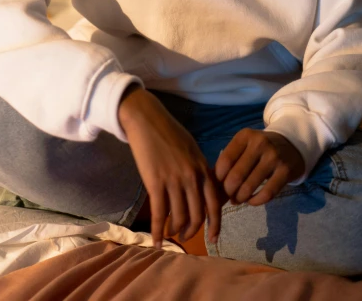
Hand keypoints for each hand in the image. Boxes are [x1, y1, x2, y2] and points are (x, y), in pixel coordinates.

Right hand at [118, 87, 226, 248]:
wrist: (147, 120)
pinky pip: (159, 214)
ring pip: (179, 217)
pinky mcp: (155, 183)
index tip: (213, 238)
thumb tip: (202, 189)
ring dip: (175, 230)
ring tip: (171, 234)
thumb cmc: (169, 132)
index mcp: (202, 168)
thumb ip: (198, 169)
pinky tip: (156, 241)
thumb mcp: (192, 149)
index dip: (215, 224)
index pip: (215, 203)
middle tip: (185, 236)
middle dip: (192, 230)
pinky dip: (158, 231)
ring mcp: (174, 181)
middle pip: (197, 214)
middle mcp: (192, 177)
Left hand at [214, 129, 304, 205]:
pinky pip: (266, 193)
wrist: (291, 145)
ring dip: (240, 198)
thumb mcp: (244, 147)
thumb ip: (229, 162)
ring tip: (238, 199)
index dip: (218, 178)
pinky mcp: (285, 171)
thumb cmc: (260, 149)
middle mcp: (259, 143)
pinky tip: (251, 201)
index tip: (218, 185)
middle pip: (235, 176)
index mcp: (245, 136)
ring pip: (249, 187)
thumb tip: (212, 188)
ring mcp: (273, 157)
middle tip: (228, 196)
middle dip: (228, 191)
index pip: (225, 161)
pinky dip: (255, 202)